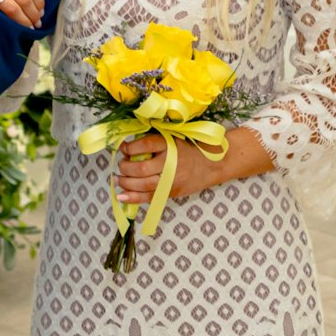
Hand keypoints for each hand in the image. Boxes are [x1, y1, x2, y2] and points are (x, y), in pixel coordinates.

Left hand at [114, 127, 273, 204]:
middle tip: (121, 165)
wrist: (216, 163)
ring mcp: (172, 179)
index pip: (145, 144)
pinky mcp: (173, 192)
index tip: (124, 148)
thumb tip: (130, 146)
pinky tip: (122, 196)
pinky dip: (133, 197)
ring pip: (142, 184)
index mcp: (171, 144)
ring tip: (119, 179)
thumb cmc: (194, 147)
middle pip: (140, 167)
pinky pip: (149, 197)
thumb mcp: (177, 137)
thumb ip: (157, 140)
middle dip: (125, 167)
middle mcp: (170, 161)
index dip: (130, 148)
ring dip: (126, 182)